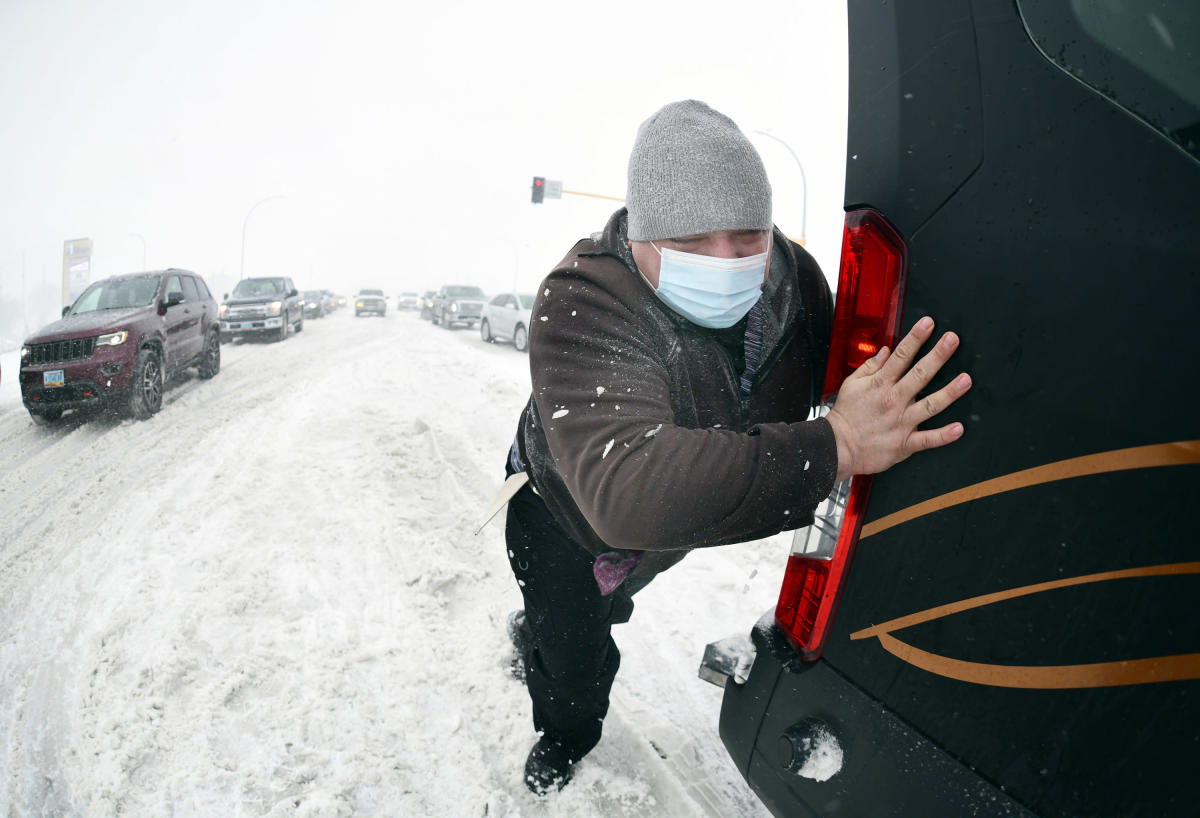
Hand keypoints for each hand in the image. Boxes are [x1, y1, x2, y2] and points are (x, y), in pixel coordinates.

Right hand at [825, 316, 971, 481]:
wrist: (837, 446)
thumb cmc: (846, 415)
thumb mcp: (852, 384)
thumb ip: (870, 367)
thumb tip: (885, 351)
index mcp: (880, 384)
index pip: (900, 356)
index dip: (915, 338)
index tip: (928, 324)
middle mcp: (893, 400)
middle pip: (919, 375)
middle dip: (937, 356)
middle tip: (952, 340)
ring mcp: (901, 422)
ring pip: (929, 405)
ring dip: (949, 393)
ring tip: (965, 380)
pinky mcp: (904, 443)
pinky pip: (927, 439)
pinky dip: (943, 435)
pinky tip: (958, 428)